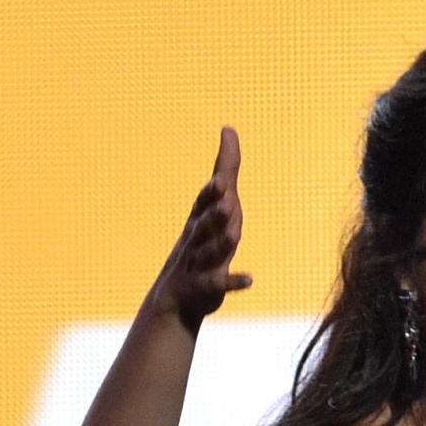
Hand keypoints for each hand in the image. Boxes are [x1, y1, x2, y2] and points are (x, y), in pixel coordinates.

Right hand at [151, 126, 251, 332]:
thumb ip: (225, 169)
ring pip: (211, 251)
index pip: (205, 202)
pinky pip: (220, 283)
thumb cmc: (200, 243)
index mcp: (199, 219)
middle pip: (206, 224)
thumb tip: (229, 128)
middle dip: (214, 212)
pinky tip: (249, 279)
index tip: (222, 178)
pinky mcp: (206, 287)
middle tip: (225, 199)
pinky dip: (234, 281)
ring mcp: (199, 263)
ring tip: (234, 235)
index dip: (212, 192)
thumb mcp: (212, 205)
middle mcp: (197, 238)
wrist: (175, 297)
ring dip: (221, 242)